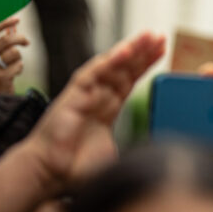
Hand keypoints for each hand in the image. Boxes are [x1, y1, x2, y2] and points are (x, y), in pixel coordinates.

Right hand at [0, 17, 29, 93]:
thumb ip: (2, 44)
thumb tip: (13, 29)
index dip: (5, 23)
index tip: (17, 19)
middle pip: (6, 40)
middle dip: (20, 38)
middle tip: (27, 42)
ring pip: (14, 53)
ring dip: (18, 59)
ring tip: (12, 67)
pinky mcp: (0, 76)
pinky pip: (18, 65)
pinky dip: (19, 68)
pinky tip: (12, 75)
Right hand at [24, 31, 165, 191]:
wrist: (49, 174)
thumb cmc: (75, 167)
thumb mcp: (114, 152)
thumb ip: (132, 147)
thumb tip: (155, 152)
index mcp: (108, 106)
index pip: (131, 78)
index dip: (146, 63)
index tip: (162, 49)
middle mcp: (98, 96)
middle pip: (124, 67)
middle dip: (143, 51)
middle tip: (160, 37)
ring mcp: (86, 93)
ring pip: (111, 65)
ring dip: (131, 49)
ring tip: (148, 36)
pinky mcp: (73, 95)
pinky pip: (93, 72)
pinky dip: (109, 60)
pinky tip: (126, 50)